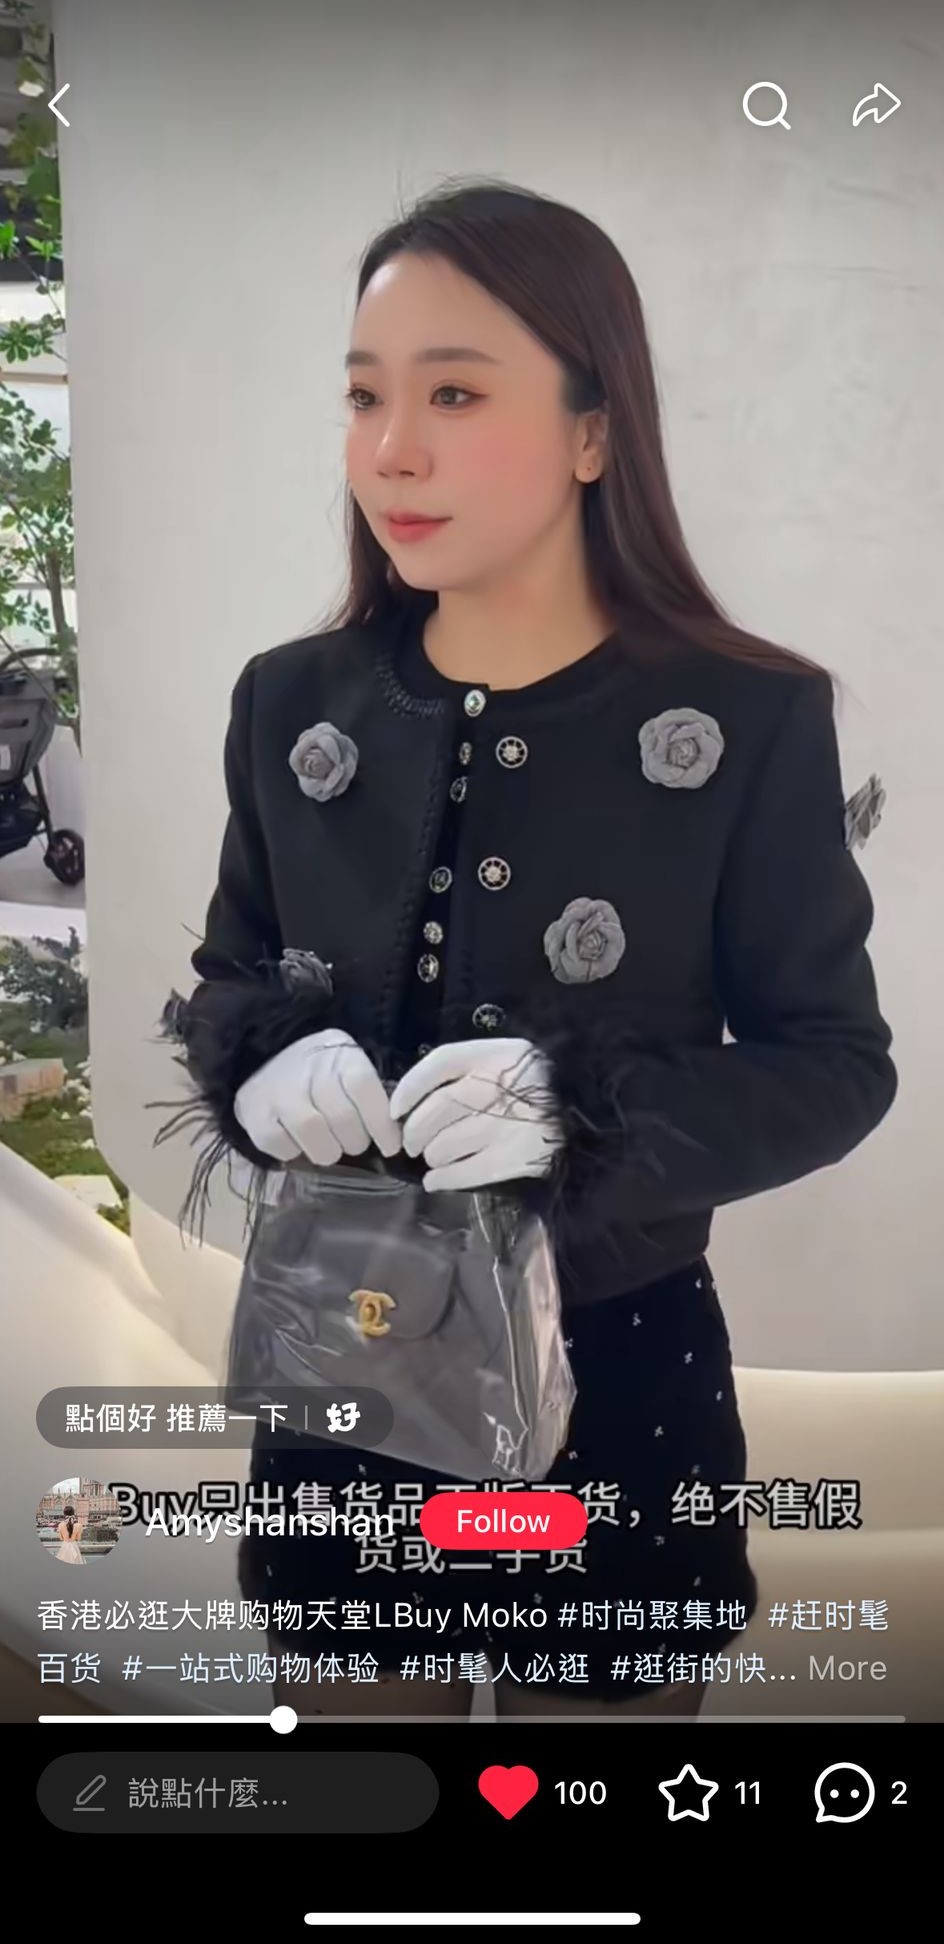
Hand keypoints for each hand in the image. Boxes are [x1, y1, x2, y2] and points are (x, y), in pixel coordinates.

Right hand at [234, 1029, 401, 1165]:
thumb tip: (394, 1137)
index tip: (390, 1147)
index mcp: (339, 1052)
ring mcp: (277, 1090)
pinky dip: (294, 1152)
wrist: (263, 1062)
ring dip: (327, 1150)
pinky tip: (298, 1142)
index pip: (363, 1087)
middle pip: (342, 1117)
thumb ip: (370, 1096)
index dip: (380, 1123)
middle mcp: (307, 1067)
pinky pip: (283, 1146)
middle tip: (353, 1143)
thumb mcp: (349, 1070)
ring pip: (313, 1132)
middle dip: (355, 1141)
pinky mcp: (254, 1114)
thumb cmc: (319, 1074)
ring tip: (328, 1146)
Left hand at [387, 1038, 563, 1191]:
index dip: (411, 1087)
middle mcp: (502, 1087)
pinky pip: (465, 1173)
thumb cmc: (538, 1088)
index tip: (396, 1108)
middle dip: (415, 1131)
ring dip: (431, 1155)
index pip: (442, 1062)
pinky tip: (435, 1181)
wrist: (588, 1116)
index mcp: (499, 1055)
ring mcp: (509, 1125)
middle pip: (437, 1109)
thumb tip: (412, 1101)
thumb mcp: (509, 1061)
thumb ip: (468, 1070)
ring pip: (444, 1145)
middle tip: (412, 1142)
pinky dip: (443, 1179)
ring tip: (434, 1157)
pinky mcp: (517, 1158)